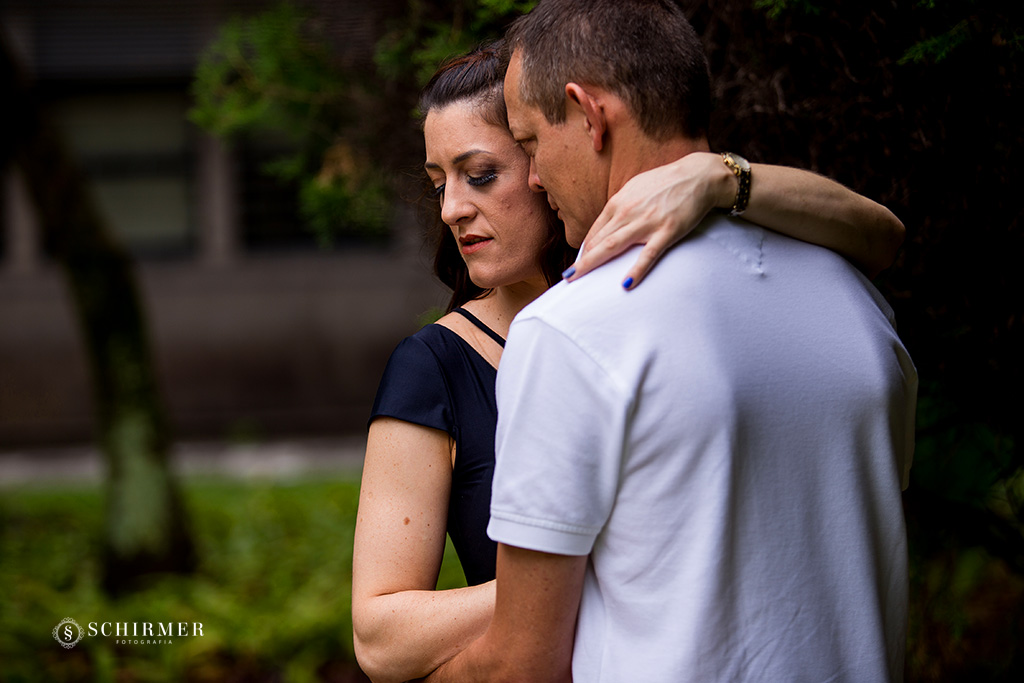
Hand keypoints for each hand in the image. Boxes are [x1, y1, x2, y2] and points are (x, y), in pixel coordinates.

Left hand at [566, 151, 732, 288]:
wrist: (697, 176)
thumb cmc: (665, 183)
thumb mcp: (635, 188)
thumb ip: (620, 205)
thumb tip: (607, 222)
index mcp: (619, 202)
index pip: (595, 231)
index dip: (584, 249)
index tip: (577, 264)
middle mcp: (628, 212)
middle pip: (599, 241)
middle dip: (581, 260)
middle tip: (567, 277)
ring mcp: (647, 222)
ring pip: (614, 246)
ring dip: (593, 263)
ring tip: (578, 278)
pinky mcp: (667, 231)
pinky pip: (649, 254)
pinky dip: (637, 270)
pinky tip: (625, 284)